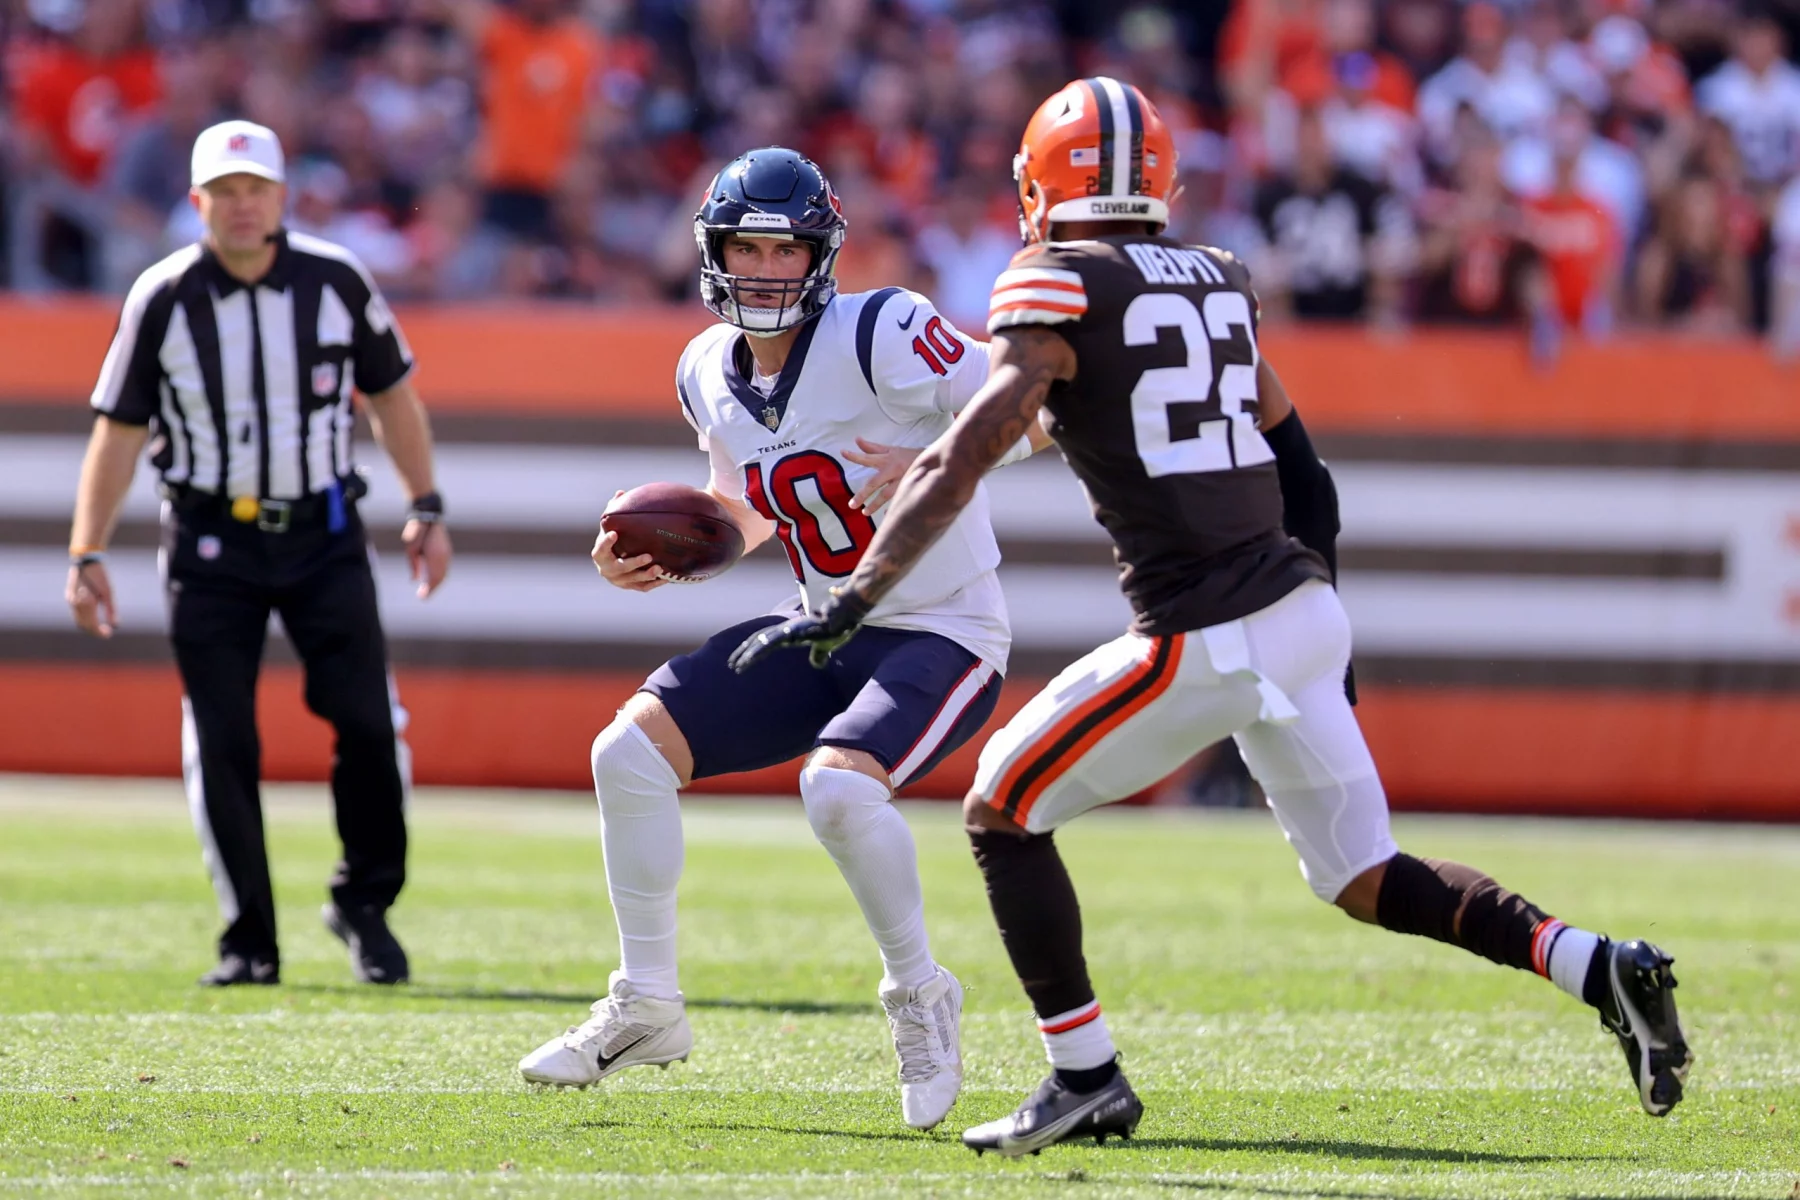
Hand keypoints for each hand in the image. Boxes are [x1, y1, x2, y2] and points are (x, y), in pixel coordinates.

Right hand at [66, 560, 116, 637]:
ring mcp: (70, 599)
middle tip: (107, 632)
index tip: (109, 634)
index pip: (91, 625)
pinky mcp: (69, 596)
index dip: (99, 633)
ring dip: (88, 626)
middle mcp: (75, 603)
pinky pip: (75, 613)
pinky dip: (84, 619)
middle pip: (83, 625)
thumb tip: (116, 626)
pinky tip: (93, 618)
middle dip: (94, 631)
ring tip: (101, 627)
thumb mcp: (108, 593)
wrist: (86, 560)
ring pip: (77, 620)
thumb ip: (111, 610)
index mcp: (85, 602)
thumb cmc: (100, 575)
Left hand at [403, 519, 451, 598]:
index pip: (433, 579)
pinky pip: (445, 567)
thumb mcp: (410, 549)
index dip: (428, 590)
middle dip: (432, 588)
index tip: (422, 597)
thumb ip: (414, 565)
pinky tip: (433, 578)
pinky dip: (440, 575)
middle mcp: (444, 557)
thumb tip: (415, 579)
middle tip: (424, 595)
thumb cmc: (416, 531)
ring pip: (444, 573)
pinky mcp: (447, 551)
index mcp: (434, 557)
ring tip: (428, 588)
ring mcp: (447, 553)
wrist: (428, 516)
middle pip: (440, 578)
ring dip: (437, 582)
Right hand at [593, 489, 667, 591]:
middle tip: (648, 556)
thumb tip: (621, 492)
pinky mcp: (629, 587)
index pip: (600, 549)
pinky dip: (654, 583)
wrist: (609, 563)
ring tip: (660, 567)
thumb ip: (614, 511)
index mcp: (600, 554)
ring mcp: (618, 580)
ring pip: (632, 580)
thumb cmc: (612, 539)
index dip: (606, 543)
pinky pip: (642, 587)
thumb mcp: (610, 526)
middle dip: (634, 563)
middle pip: (620, 568)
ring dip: (646, 574)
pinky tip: (666, 578)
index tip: (615, 533)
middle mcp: (607, 569)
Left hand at [729, 588, 872, 671]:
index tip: (742, 660)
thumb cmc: (836, 628)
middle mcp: (784, 629)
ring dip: (746, 654)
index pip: (765, 640)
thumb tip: (817, 664)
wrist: (845, 616)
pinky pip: (770, 642)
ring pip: (760, 641)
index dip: (752, 649)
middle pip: (757, 639)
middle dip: (743, 651)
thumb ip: (818, 655)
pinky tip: (748, 659)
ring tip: (735, 666)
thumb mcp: (825, 646)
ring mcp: (786, 629)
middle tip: (731, 664)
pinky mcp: (791, 631)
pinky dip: (757, 651)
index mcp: (790, 632)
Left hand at [842, 438, 919, 514]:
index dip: (856, 456)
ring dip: (875, 505)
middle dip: (863, 494)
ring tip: (864, 513)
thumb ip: (873, 448)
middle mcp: (893, 470)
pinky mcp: (909, 489)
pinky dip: (893, 510)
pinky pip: (900, 501)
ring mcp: (901, 481)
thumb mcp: (891, 450)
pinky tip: (886, 517)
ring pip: (886, 495)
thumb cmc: (907, 456)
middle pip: (875, 482)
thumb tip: (856, 440)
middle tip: (851, 505)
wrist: (933, 461)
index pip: (868, 458)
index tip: (843, 452)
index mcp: (887, 459)